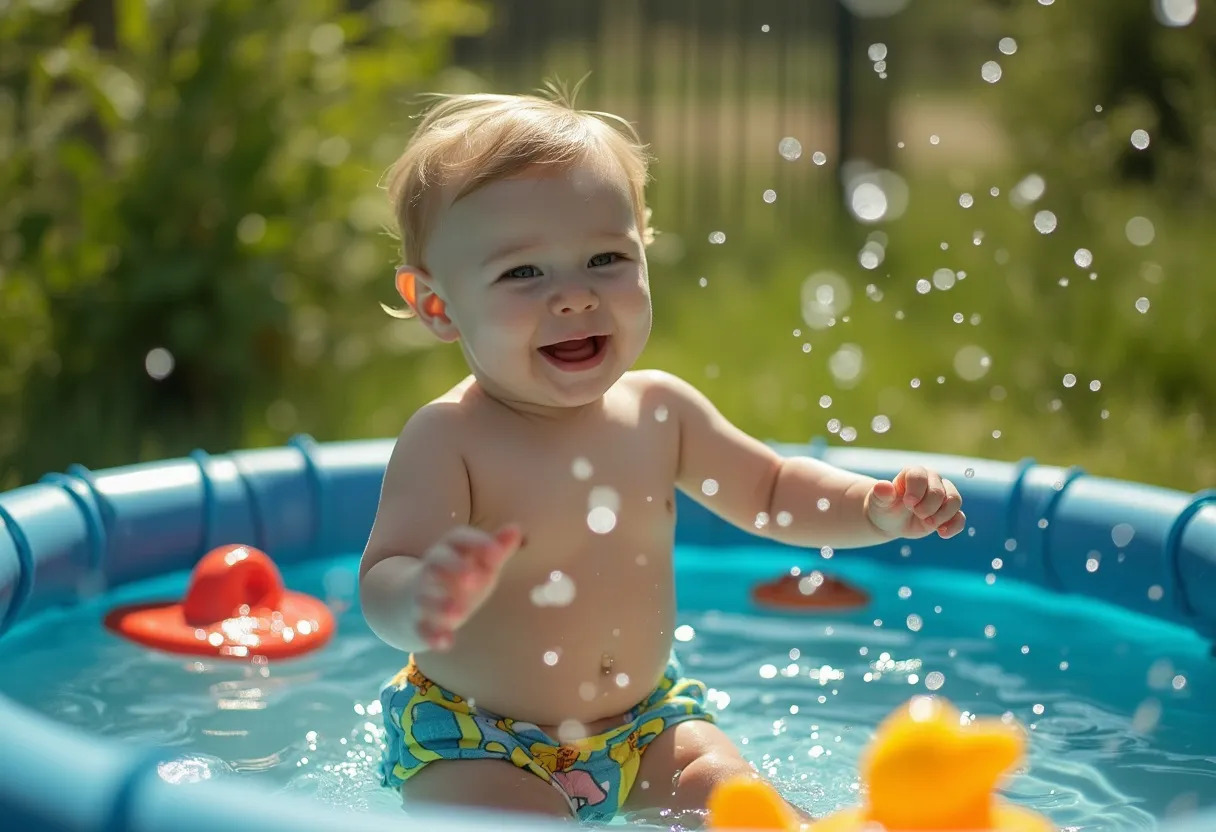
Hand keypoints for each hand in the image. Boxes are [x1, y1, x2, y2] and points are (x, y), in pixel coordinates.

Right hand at [412, 524, 522, 650]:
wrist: (412, 599)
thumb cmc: (457, 576)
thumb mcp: (479, 561)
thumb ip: (497, 549)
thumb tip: (516, 529)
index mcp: (450, 549)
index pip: (460, 538)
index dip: (478, 543)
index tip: (497, 553)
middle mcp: (432, 567)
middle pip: (438, 562)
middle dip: (455, 568)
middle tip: (475, 580)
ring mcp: (422, 594)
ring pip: (426, 597)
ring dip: (441, 605)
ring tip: (459, 615)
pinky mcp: (417, 619)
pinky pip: (420, 626)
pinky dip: (431, 635)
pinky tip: (445, 643)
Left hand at [866, 467, 964, 539]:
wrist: (891, 521)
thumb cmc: (885, 506)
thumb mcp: (879, 501)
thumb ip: (881, 493)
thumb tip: (882, 486)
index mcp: (914, 473)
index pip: (920, 475)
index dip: (915, 491)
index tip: (908, 503)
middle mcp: (932, 480)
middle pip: (939, 491)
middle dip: (928, 507)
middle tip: (917, 514)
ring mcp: (943, 495)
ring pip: (954, 501)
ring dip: (942, 516)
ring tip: (927, 524)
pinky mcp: (949, 512)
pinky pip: (960, 517)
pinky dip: (954, 526)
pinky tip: (942, 533)